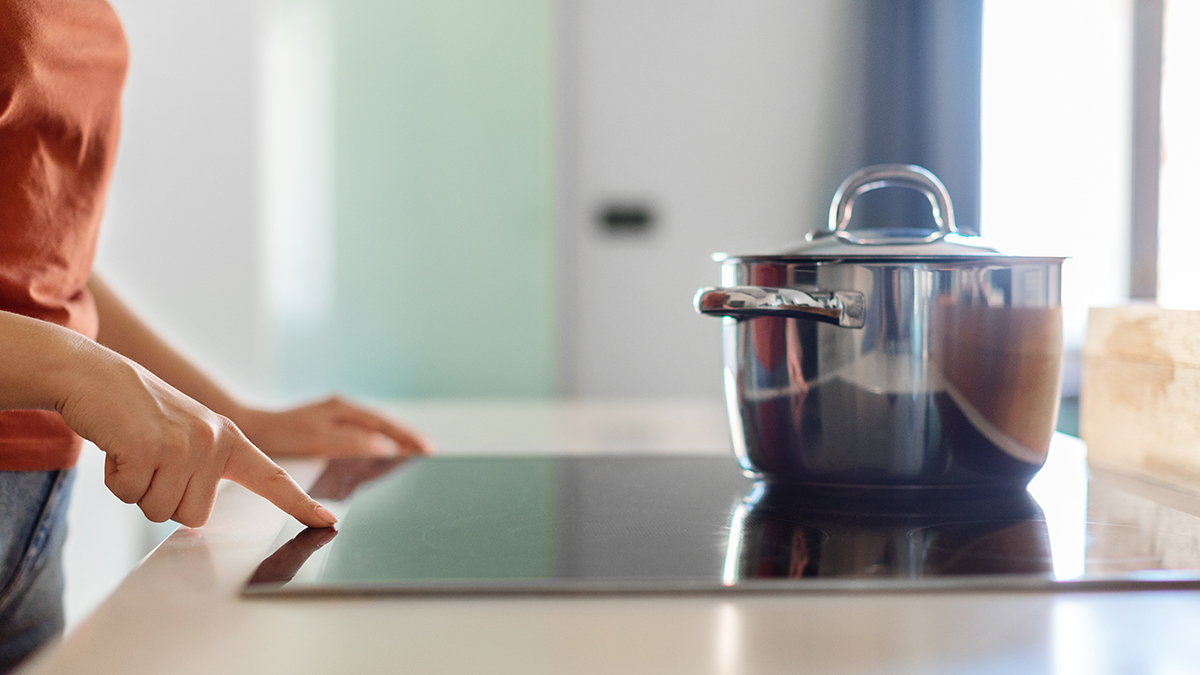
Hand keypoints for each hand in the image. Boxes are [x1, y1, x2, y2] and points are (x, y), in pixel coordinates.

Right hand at [59, 355, 336, 528]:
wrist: (96, 376)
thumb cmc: (140, 414)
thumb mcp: (188, 434)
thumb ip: (205, 469)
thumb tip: (199, 516)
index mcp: (229, 439)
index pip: (272, 478)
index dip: (299, 504)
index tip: (329, 522)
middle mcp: (214, 441)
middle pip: (193, 515)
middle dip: (164, 497)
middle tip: (151, 458)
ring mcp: (183, 444)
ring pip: (161, 511)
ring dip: (139, 489)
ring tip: (135, 451)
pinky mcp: (148, 449)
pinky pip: (130, 496)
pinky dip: (116, 481)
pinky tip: (118, 449)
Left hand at [231, 396, 433, 458]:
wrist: (248, 430)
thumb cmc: (279, 435)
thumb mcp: (316, 440)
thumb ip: (349, 442)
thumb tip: (383, 445)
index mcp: (342, 409)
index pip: (384, 424)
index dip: (406, 437)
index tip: (426, 449)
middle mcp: (341, 409)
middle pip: (382, 423)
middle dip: (405, 436)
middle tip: (427, 450)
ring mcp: (333, 416)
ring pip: (372, 427)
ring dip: (392, 438)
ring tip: (410, 450)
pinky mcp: (325, 427)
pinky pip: (359, 433)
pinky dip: (375, 441)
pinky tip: (378, 451)